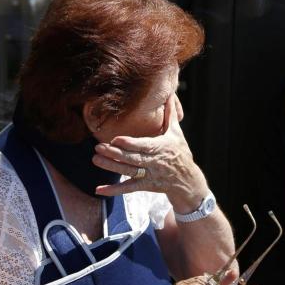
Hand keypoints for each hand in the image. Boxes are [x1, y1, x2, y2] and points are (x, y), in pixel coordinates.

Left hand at [92, 95, 207, 209]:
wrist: (188, 181)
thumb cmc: (180, 153)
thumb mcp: (177, 134)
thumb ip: (170, 114)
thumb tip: (170, 94)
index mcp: (162, 148)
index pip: (144, 146)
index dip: (130, 144)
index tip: (116, 139)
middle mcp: (154, 162)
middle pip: (133, 159)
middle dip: (115, 154)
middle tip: (98, 147)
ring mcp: (149, 175)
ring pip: (128, 172)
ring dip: (111, 166)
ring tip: (96, 159)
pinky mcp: (145, 186)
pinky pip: (128, 189)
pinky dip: (113, 190)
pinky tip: (99, 189)